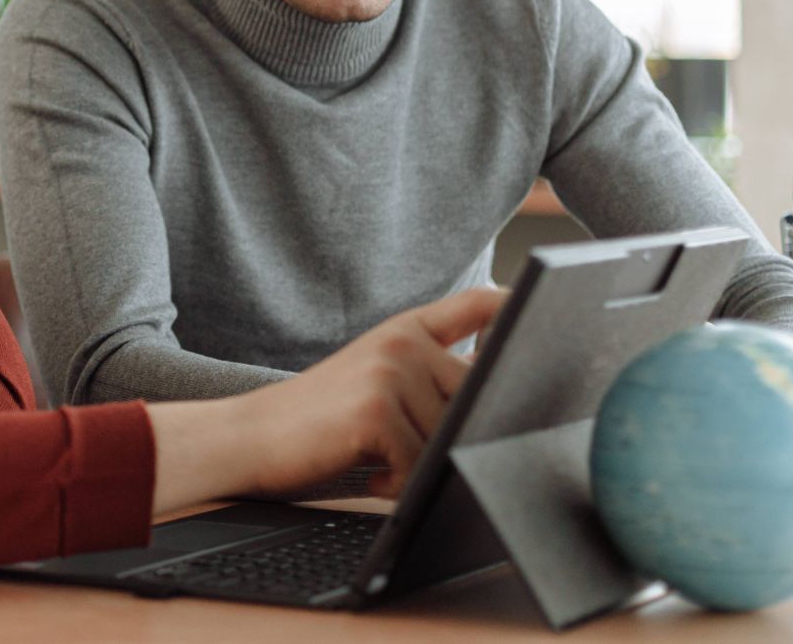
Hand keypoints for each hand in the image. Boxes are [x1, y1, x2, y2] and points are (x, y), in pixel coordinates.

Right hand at [148, 287, 505, 512]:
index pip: (478, 306)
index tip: (545, 314)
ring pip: (450, 439)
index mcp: (406, 330)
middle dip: (454, 436)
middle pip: (478, 397)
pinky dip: (397, 485)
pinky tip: (364, 472)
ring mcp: (391, 371)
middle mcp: (403, 342)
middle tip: (401, 450)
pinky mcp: (377, 409)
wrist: (246, 436)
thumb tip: (502, 404)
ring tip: (373, 459)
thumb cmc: (317, 421)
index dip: (517, 308)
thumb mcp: (375, 380)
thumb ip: (431, 377)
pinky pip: (420, 466)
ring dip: (420, 468)